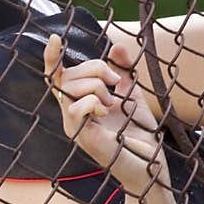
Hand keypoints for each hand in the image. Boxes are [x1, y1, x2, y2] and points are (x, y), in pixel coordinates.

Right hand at [43, 37, 165, 196]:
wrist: (151, 165)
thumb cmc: (139, 134)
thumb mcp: (133, 95)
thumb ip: (124, 72)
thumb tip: (116, 46)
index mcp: (79, 103)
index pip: (57, 77)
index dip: (52, 57)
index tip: (54, 37)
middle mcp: (71, 114)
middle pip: (69, 75)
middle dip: (97, 69)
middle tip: (117, 83)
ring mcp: (74, 126)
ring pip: (72, 88)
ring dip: (99, 87)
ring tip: (112, 104)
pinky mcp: (82, 137)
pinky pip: (78, 107)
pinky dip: (95, 102)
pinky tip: (106, 111)